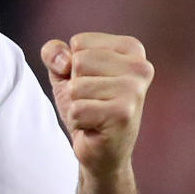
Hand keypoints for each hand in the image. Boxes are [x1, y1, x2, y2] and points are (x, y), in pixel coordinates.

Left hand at [41, 33, 154, 176]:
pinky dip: (77, 120)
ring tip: (94, 113)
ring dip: (76, 104)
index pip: (78, 42)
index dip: (72, 65)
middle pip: (78, 62)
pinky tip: (94, 126)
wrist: (100, 150)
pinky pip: (77, 109)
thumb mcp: (63, 70)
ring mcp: (134, 91)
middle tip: (93, 101)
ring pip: (76, 86)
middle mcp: (140, 67)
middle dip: (75, 85)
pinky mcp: (123, 114)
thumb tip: (65, 62)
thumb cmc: (85, 104)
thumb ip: (54, 51)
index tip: (92, 81)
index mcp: (131, 49)